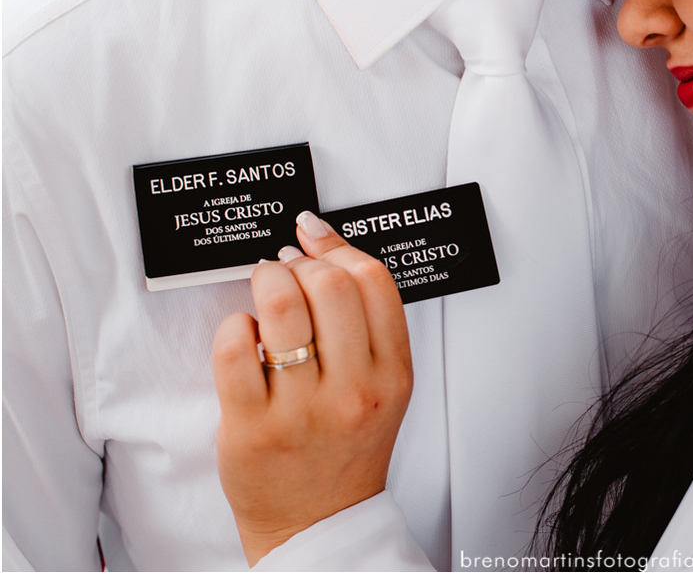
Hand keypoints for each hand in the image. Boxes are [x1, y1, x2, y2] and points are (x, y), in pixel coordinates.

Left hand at [212, 211, 412, 565]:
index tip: (313, 236)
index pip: (374, 282)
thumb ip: (368, 326)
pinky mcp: (254, 427)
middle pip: (331, 285)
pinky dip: (233, 326)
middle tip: (284, 269)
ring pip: (281, 306)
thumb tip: (325, 250)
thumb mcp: (384, 388)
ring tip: (262, 289)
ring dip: (265, 282)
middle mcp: (354, 390)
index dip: (338, 246)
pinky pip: (235, 348)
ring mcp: (303, 410)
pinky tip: (243, 336)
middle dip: (298, 263)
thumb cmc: (346, 449)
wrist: (318, 523)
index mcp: (392, 375)